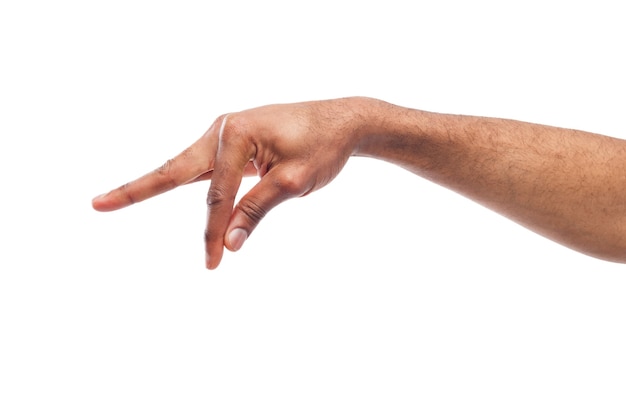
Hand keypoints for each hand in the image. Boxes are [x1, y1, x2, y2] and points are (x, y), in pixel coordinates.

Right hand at [92, 97, 372, 268]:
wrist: (343, 121)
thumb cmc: (323, 146)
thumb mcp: (293, 182)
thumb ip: (256, 210)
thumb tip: (228, 243)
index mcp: (235, 134)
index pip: (217, 195)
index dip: (212, 232)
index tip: (213, 263)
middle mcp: (223, 129)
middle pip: (176, 169)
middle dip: (138, 189)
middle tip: (97, 203)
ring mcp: (226, 133)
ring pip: (186, 168)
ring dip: (156, 184)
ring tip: (115, 197)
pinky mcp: (233, 142)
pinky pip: (204, 168)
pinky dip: (185, 183)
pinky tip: (162, 185)